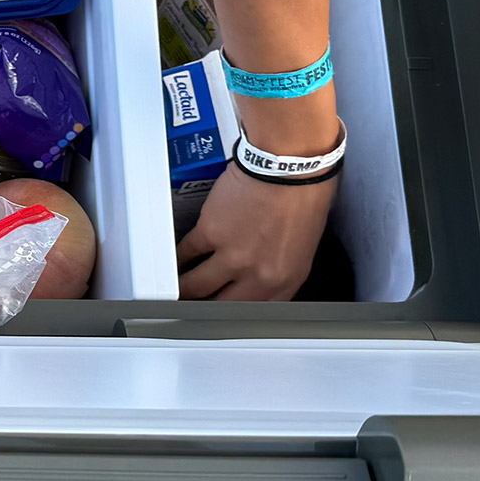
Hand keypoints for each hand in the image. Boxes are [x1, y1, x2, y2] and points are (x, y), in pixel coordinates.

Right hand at [176, 165, 336, 300]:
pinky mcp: (211, 233)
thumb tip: (260, 275)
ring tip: (177, 286)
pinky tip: (177, 258)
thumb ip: (279, 268)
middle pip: (220, 305)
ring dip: (184, 287)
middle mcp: (259, 274)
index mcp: (286, 279)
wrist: (290, 166)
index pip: (255, 313)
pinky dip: (179, 256)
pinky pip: (187, 253)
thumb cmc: (303, 194)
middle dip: (205, 305)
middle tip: (195, 301)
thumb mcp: (302, 245)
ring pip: (196, 285)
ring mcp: (233, 256)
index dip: (233, 313)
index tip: (221, 308)